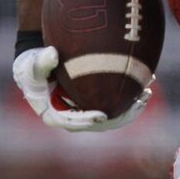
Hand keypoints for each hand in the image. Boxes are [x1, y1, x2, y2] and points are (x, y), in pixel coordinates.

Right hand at [12, 46, 149, 132]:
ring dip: (130, 109)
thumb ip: (42, 60)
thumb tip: (52, 53)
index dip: (87, 120)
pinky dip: (129, 99)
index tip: (102, 115)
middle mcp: (71, 117)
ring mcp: (85, 112)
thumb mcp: (33, 62)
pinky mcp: (95, 104)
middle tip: (136, 103)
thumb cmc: (33, 63)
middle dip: (119, 116)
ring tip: (146, 94)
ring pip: (111, 118)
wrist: (39, 62)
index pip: (70, 122)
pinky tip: (145, 86)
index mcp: (53, 114)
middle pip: (98, 124)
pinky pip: (115, 107)